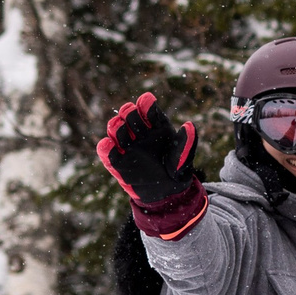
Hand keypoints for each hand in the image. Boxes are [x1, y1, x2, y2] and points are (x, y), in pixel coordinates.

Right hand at [97, 92, 197, 206]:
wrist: (167, 192)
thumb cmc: (176, 170)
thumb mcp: (184, 158)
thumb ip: (187, 143)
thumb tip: (189, 125)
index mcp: (156, 127)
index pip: (149, 110)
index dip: (146, 104)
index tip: (147, 101)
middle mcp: (139, 133)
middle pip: (130, 115)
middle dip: (129, 112)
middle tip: (131, 113)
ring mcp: (127, 146)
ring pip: (116, 129)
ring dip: (116, 126)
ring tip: (119, 125)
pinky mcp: (117, 161)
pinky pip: (107, 151)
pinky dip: (105, 147)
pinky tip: (108, 144)